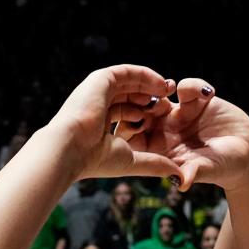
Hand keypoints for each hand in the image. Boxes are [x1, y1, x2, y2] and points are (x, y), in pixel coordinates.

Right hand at [50, 65, 179, 179]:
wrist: (71, 148)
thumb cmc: (95, 159)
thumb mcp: (131, 160)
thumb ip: (154, 164)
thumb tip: (178, 176)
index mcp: (100, 124)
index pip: (128, 113)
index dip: (148, 114)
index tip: (166, 116)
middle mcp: (97, 106)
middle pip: (130, 96)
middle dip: (153, 97)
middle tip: (171, 99)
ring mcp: (98, 92)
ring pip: (130, 83)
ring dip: (151, 85)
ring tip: (169, 91)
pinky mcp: (100, 80)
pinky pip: (128, 72)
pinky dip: (146, 76)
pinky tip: (160, 84)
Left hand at [126, 79, 248, 191]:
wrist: (246, 152)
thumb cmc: (223, 168)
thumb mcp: (208, 169)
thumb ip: (193, 172)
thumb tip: (182, 184)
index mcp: (158, 149)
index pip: (133, 138)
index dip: (130, 129)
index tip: (139, 123)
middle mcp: (163, 130)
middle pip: (140, 112)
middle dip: (141, 103)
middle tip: (152, 100)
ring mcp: (178, 114)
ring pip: (158, 94)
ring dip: (160, 89)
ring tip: (171, 88)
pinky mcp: (197, 100)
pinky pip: (187, 86)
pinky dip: (192, 85)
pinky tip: (208, 94)